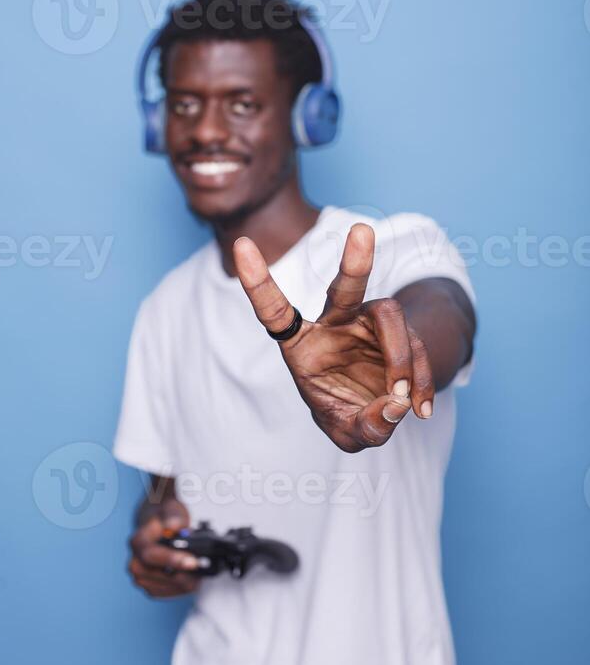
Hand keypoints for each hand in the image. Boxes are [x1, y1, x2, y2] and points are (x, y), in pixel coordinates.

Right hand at [128, 499, 199, 598]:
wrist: (159, 526)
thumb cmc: (165, 517)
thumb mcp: (172, 509)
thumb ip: (173, 517)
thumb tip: (172, 527)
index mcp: (138, 542)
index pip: (151, 555)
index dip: (172, 560)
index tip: (192, 561)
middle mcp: (135, 562)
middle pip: (159, 576)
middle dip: (184, 574)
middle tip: (202, 566)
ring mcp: (140, 577)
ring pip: (165, 588)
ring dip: (184, 582)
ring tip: (198, 570)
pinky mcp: (149, 587)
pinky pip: (167, 593)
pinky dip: (181, 588)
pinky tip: (190, 577)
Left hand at [234, 223, 434, 452]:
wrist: (384, 407)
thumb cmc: (349, 411)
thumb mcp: (347, 432)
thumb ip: (365, 427)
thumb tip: (395, 407)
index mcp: (302, 343)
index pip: (275, 311)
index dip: (257, 281)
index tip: (241, 245)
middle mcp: (335, 322)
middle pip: (343, 290)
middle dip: (354, 262)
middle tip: (361, 231)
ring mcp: (370, 322)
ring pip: (389, 317)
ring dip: (401, 359)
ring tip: (402, 399)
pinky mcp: (401, 329)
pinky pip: (417, 344)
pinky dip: (422, 379)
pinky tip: (421, 409)